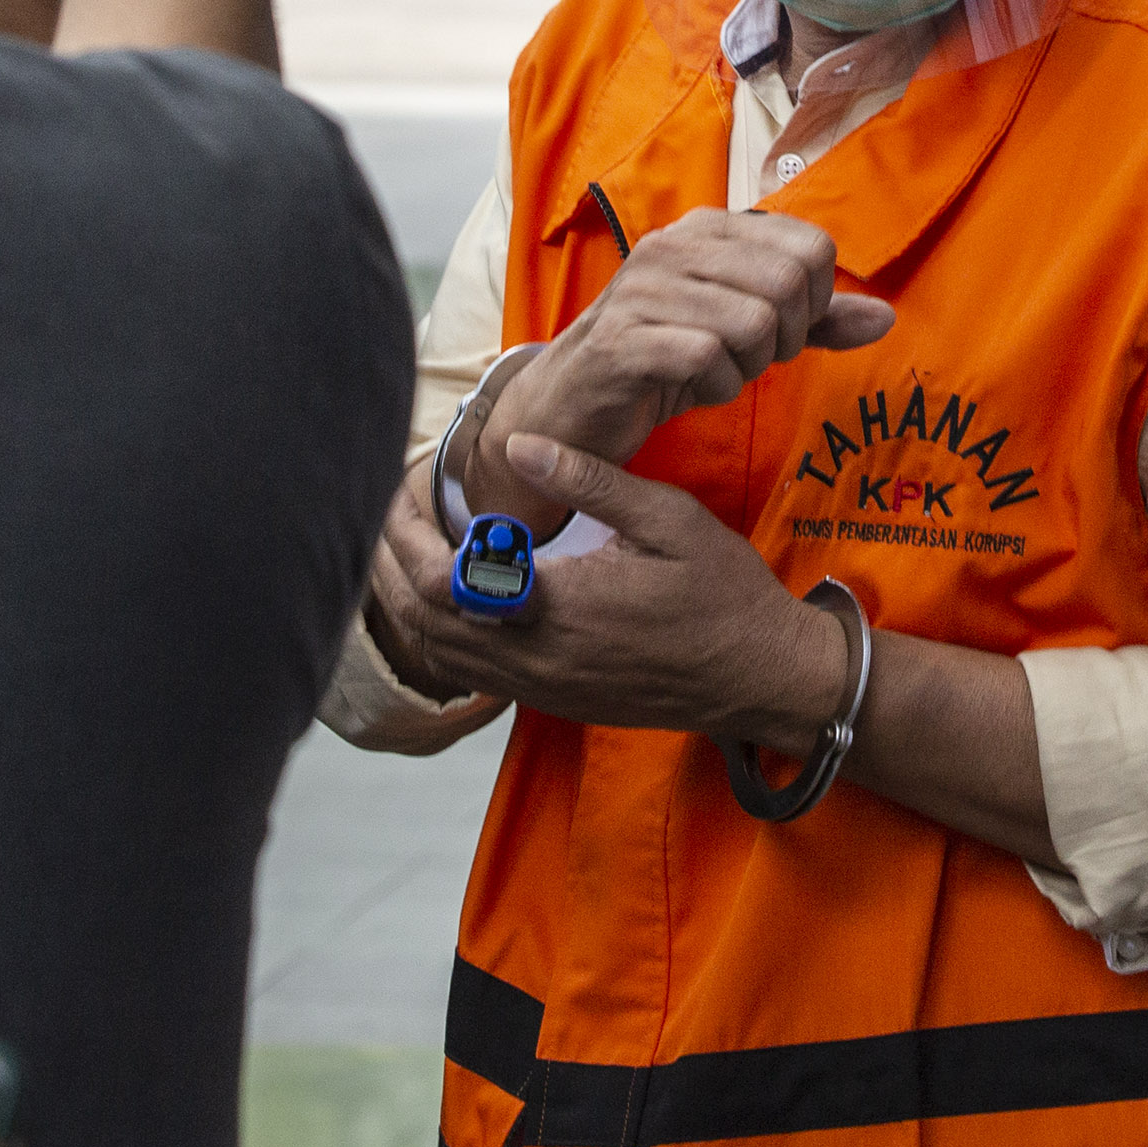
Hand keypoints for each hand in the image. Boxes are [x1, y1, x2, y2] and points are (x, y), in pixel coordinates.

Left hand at [381, 432, 852, 751]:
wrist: (762, 678)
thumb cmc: (724, 594)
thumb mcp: (668, 520)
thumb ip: (590, 482)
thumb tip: (517, 444)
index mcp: (561, 607)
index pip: (440, 579)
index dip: (405, 532)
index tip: (404, 485)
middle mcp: (538, 659)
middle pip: (420, 622)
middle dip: (386, 563)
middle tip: (385, 508)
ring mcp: (542, 689)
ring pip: (438, 654)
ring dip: (405, 600)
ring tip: (402, 542)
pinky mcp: (552, 702)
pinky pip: (470, 674)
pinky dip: (440, 632)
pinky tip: (447, 589)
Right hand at [470, 210, 896, 532]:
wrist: (572, 407)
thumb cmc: (664, 361)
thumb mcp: (747, 334)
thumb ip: (814, 321)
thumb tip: (885, 317)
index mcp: (709, 228)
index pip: (812, 247)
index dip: (813, 302)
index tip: (778, 331)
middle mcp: (674, 244)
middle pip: (790, 282)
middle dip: (786, 338)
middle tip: (748, 359)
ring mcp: (643, 288)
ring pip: (754, 322)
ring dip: (746, 368)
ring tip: (714, 372)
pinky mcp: (621, 339)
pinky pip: (708, 357)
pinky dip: (714, 387)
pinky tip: (688, 390)